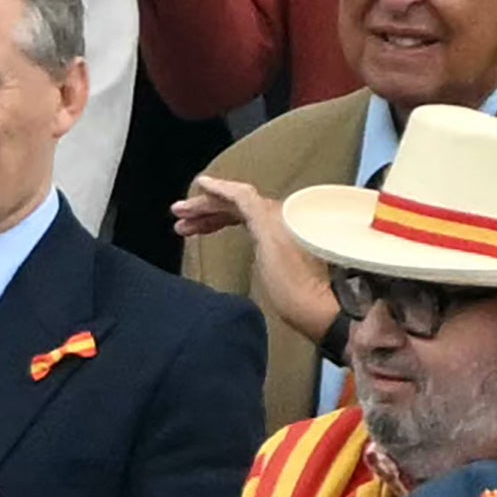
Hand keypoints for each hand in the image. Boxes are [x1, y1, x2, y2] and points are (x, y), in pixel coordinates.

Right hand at [178, 172, 338, 344]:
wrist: (317, 310)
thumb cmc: (292, 284)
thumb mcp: (268, 240)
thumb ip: (251, 209)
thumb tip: (235, 192)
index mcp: (276, 212)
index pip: (240, 195)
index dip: (216, 189)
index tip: (195, 186)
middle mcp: (279, 217)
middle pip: (238, 205)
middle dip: (206, 209)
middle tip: (179, 218)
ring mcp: (280, 232)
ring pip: (241, 217)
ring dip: (212, 219)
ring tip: (186, 229)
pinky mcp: (280, 249)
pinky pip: (249, 227)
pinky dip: (228, 227)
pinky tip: (216, 233)